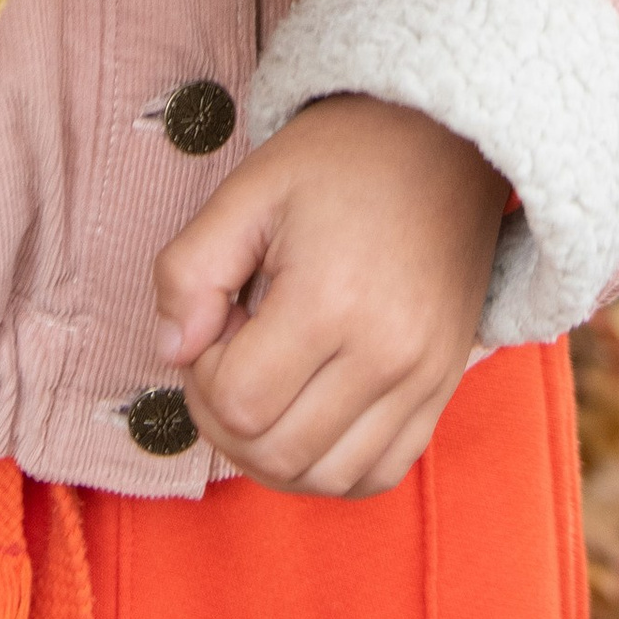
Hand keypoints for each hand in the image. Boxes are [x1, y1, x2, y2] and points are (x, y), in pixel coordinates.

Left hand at [150, 94, 508, 498]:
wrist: (446, 138)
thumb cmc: (341, 158)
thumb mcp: (247, 190)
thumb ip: (190, 269)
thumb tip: (172, 351)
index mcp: (331, 300)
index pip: (237, 403)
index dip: (202, 374)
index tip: (218, 318)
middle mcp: (387, 354)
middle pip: (276, 454)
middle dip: (227, 417)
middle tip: (232, 350)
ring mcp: (424, 380)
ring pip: (326, 479)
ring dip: (273, 452)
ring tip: (266, 382)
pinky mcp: (445, 388)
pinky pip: (380, 473)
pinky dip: (331, 466)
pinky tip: (307, 416)